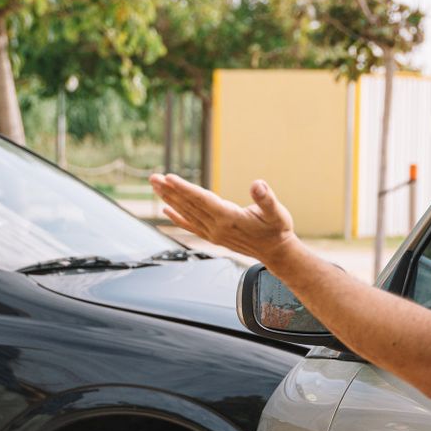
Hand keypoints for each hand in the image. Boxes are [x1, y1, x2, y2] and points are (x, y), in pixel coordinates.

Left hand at [149, 174, 297, 264]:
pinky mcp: (213, 236)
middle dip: (170, 190)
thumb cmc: (276, 229)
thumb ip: (266, 199)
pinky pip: (190, 225)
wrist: (276, 252)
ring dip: (170, 199)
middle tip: (153, 177)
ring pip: (187, 213)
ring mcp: (213, 233)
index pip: (201, 200)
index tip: (169, 178)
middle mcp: (217, 227)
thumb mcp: (277, 213)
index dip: (184, 188)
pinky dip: (177, 217)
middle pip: (188, 205)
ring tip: (156, 186)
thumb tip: (258, 184)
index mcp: (229, 218)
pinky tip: (166, 209)